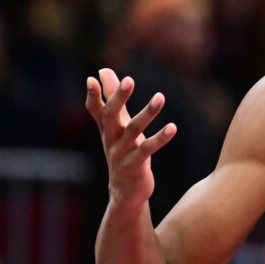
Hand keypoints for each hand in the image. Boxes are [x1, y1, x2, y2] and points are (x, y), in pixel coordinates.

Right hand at [85, 68, 175, 210]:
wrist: (124, 192)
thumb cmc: (123, 152)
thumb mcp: (117, 126)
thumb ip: (112, 99)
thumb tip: (103, 71)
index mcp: (107, 129)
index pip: (97, 110)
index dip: (94, 96)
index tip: (92, 79)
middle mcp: (111, 139)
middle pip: (112, 116)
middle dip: (119, 98)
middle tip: (129, 80)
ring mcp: (122, 153)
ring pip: (134, 130)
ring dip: (147, 113)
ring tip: (160, 96)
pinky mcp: (135, 165)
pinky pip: (148, 149)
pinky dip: (160, 138)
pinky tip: (173, 127)